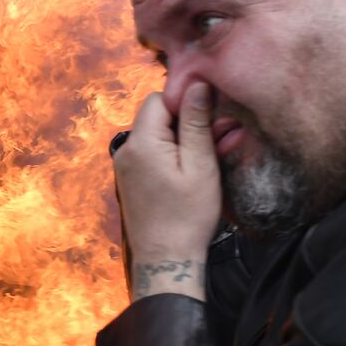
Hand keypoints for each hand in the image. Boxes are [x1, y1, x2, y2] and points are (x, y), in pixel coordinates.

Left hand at [112, 83, 220, 301]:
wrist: (166, 261)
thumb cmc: (188, 216)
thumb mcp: (200, 166)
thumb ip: (197, 122)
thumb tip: (197, 84)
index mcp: (142, 142)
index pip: (159, 98)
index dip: (186, 101)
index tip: (212, 115)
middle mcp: (127, 150)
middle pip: (157, 116)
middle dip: (187, 120)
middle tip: (220, 137)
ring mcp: (126, 166)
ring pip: (157, 135)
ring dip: (183, 139)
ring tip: (211, 156)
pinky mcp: (131, 180)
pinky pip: (152, 154)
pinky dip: (173, 154)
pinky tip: (194, 170)